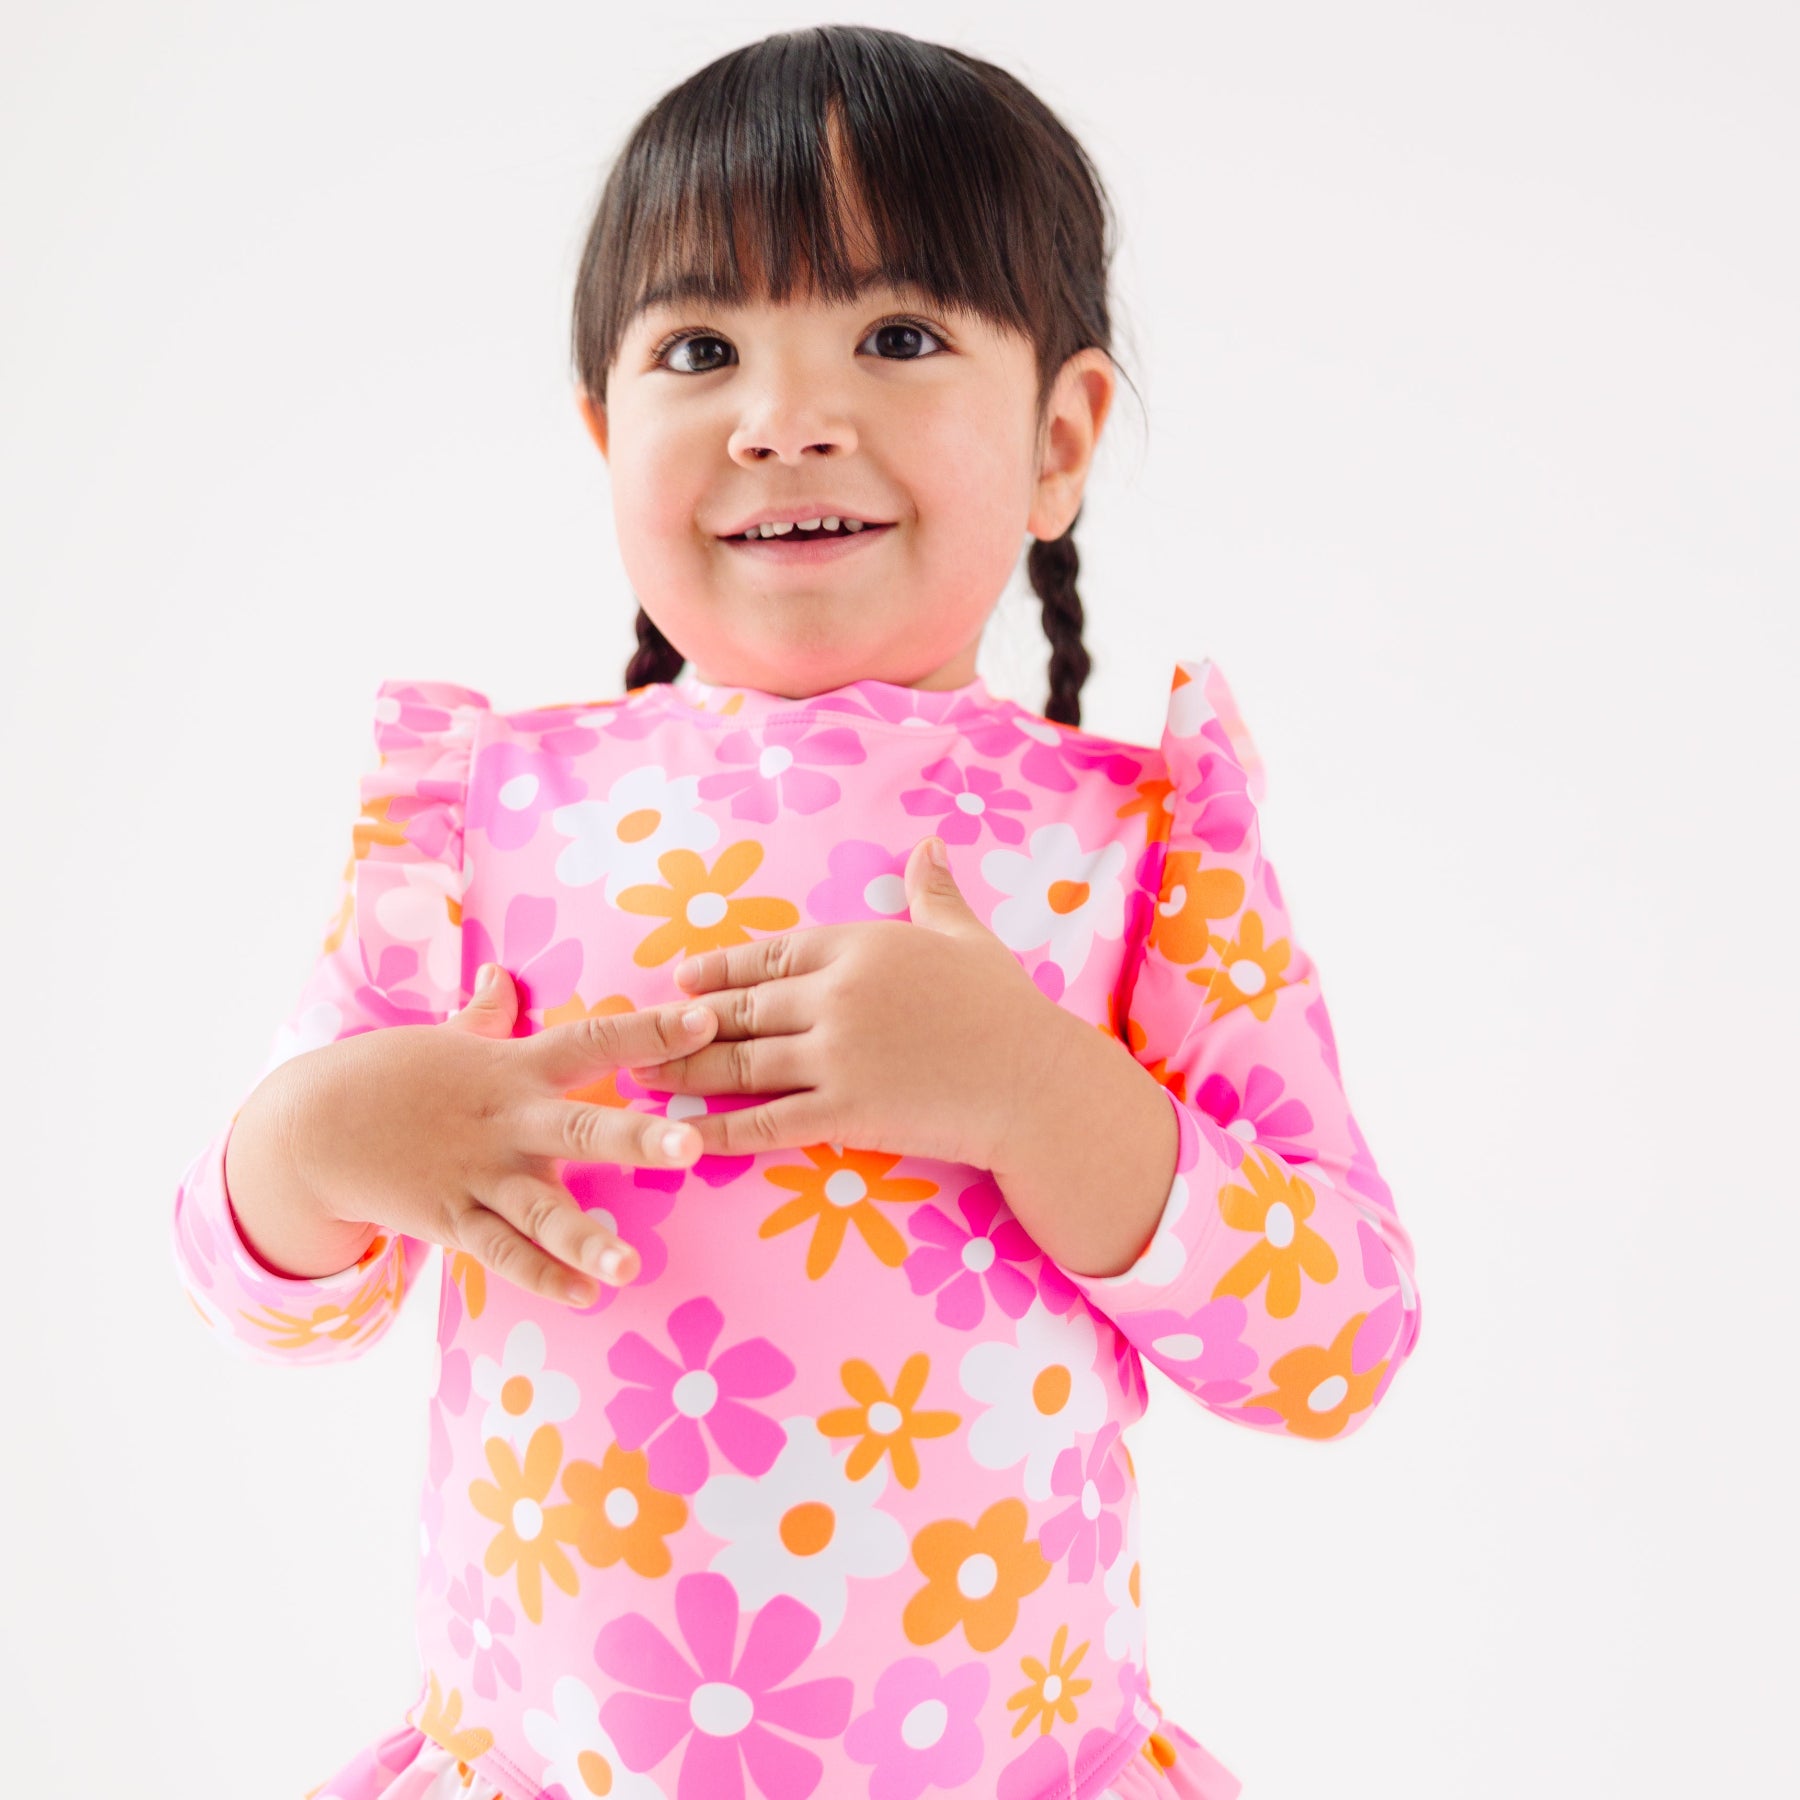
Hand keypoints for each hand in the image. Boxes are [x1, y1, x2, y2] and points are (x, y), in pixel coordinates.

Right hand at [280, 966, 720, 1306]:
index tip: (708, 1021)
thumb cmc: (389, 1076)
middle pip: (579, 1128)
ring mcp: (478, 1176)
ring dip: (587, 1238)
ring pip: (541, 1211)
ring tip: (630, 1265)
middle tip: (691, 1143)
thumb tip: (503, 974)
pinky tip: (586, 1296)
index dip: (652, 1031)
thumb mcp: (445, 1037)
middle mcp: (505, 1122)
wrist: (309, 1128)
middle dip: (636, 1138)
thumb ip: (487, 1013)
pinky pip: (502, 1253)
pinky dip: (542, 1276)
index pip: (594, 1040)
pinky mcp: (451, 1221)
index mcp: (513, 1067)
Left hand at [626, 836, 1051, 1167]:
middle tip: (638, 1035)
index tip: (682, 977)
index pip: (770, 955)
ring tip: (638, 1081)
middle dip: (685, 1023)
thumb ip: (934, 892)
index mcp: (859, 946)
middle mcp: (836, 995)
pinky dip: (717, 1130)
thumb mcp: (965, 939)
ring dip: (683, 1072)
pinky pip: (765, 1122)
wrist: (1036, 1083)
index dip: (719, 969)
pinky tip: (683, 1137)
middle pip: (742, 1010)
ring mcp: (836, 1055)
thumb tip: (929, 845)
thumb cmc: (1006, 1009)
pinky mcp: (845, 1112)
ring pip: (739, 1063)